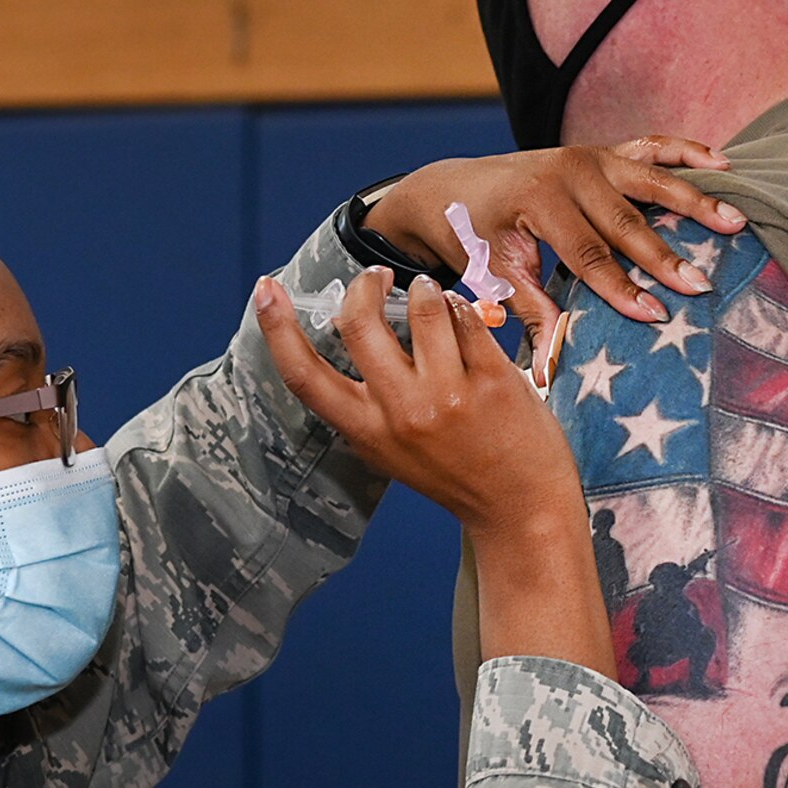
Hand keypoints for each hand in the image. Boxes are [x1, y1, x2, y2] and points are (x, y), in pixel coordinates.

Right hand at [254, 268, 580, 538]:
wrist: (521, 510)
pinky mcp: (493, 381)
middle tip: (377, 276)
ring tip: (430, 295)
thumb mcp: (392, 448)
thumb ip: (367, 401)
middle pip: (358, 325)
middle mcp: (401, 414)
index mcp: (367, 432)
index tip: (265, 289)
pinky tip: (464, 319)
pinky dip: (462, 308)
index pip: (304, 377)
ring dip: (424, 289)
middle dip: (364, 285)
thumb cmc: (455, 472)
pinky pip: (466, 319)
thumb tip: (345, 325)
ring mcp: (448, 396)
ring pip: (422, 308)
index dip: (277, 329)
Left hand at [362, 137, 747, 338]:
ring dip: (694, 201)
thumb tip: (552, 364)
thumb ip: (532, 312)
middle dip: (664, 256)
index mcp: (539, 200)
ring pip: (650, 179)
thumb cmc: (473, 236)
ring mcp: (589, 156)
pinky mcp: (602, 152)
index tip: (654, 316)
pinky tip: (724, 166)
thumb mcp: (495, 275)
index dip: (621, 288)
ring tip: (735, 221)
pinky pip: (651, 147)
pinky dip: (687, 153)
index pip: (589, 254)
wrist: (452, 188)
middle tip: (701, 285)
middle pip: (626, 220)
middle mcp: (569, 171)